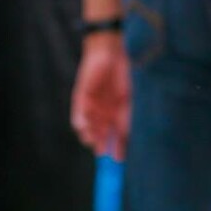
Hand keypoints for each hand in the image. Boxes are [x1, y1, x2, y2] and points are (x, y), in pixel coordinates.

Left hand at [71, 33, 131, 158]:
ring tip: (92, 138)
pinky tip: (84, 126)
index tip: (118, 159)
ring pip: (90, 125)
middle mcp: (106, 110)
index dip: (118, 146)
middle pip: (102, 133)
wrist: (114, 51)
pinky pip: (79, 112)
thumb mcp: (131, 100)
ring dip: (91, 133)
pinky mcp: (82, 96)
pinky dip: (80, 120)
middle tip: (102, 151)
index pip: (117, 134)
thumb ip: (127, 121)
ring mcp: (94, 103)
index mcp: (121, 112)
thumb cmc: (128, 75)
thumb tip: (126, 142)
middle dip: (102, 142)